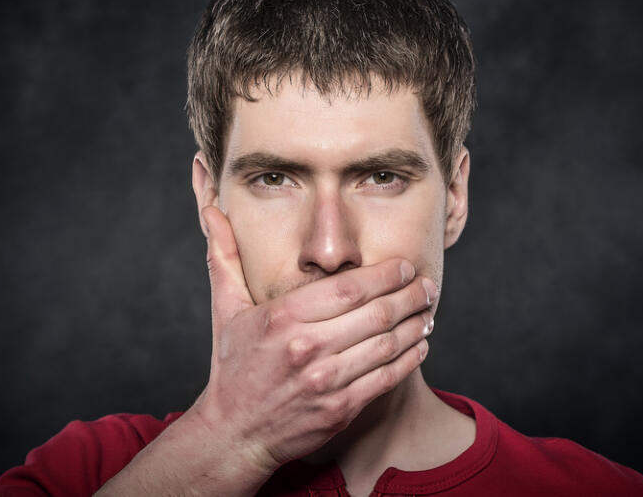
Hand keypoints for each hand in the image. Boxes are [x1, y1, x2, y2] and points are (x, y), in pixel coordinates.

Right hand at [191, 205, 434, 473]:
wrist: (234, 432)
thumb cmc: (233, 366)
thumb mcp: (226, 308)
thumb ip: (225, 255)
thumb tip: (213, 209)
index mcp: (283, 317)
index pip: (349, 287)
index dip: (386, 274)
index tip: (405, 266)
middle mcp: (305, 347)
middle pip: (376, 313)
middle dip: (410, 296)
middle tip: (427, 286)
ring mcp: (324, 381)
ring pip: (387, 345)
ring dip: (416, 325)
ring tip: (429, 312)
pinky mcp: (339, 410)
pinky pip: (386, 378)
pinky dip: (410, 358)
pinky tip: (421, 345)